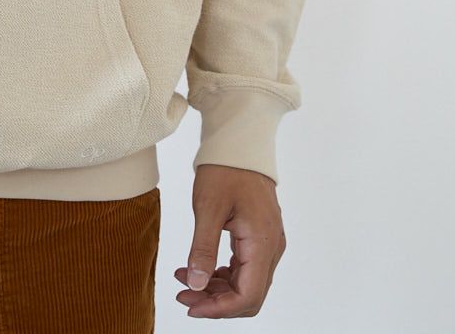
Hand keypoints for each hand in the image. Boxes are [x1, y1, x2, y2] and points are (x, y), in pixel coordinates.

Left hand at [173, 163, 285, 317]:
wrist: (239, 144)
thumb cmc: (224, 170)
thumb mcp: (207, 208)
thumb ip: (203, 249)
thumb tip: (197, 285)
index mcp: (262, 242)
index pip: (247, 296)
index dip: (219, 309)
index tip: (190, 304)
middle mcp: (271, 248)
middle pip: (249, 295)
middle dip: (215, 302)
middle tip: (183, 294)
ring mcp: (268, 243)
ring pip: (246, 284)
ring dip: (217, 289)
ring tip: (184, 280)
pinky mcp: (260, 237)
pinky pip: (244, 268)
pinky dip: (222, 274)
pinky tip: (198, 268)